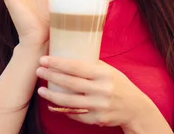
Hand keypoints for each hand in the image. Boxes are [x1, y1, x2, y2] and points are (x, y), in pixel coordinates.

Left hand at [35, 57, 154, 128]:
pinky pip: (74, 114)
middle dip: (51, 76)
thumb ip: (93, 65)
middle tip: (38, 70)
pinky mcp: (95, 119)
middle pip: (70, 83)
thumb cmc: (120, 85)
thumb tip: (71, 54)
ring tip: (41, 89)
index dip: (58, 63)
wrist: (134, 108)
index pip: (76, 67)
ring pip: (68, 101)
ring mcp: (98, 106)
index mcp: (104, 75)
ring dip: (52, 95)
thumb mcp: (110, 71)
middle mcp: (101, 90)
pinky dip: (61, 108)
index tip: (44, 59)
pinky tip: (52, 104)